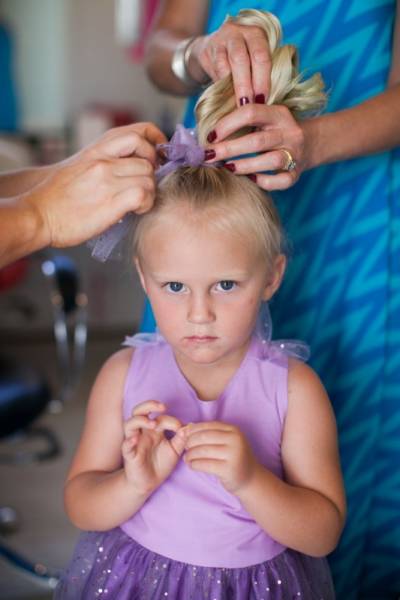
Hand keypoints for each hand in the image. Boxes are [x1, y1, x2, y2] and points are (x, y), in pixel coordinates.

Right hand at [25, 122, 166, 247]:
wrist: (38, 214)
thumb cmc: (58, 196)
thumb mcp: (81, 166)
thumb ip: (106, 161)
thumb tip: (136, 166)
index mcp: (97, 149)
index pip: (139, 131)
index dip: (156, 141)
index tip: (160, 154)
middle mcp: (103, 160)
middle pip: (148, 158)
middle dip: (153, 174)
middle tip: (146, 187)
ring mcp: (106, 180)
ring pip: (148, 177)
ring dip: (150, 192)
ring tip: (138, 203)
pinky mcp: (110, 202)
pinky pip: (143, 195)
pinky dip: (145, 204)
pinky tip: (135, 210)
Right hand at [122, 400, 185, 495]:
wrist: (149, 483)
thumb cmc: (161, 464)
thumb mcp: (175, 451)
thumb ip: (182, 439)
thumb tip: (190, 426)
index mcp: (154, 430)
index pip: (160, 417)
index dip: (171, 420)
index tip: (181, 429)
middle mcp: (143, 433)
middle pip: (139, 411)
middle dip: (149, 405)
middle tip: (162, 407)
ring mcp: (135, 442)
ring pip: (129, 424)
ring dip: (140, 420)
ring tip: (152, 424)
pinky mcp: (130, 455)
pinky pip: (125, 446)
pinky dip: (129, 441)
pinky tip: (135, 439)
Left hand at [183, 421, 258, 494]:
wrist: (250, 479)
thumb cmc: (233, 458)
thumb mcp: (226, 442)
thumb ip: (209, 433)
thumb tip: (188, 426)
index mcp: (234, 430)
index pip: (209, 426)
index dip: (194, 429)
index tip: (184, 435)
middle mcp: (235, 440)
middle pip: (204, 437)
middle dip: (190, 441)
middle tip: (185, 447)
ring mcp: (233, 454)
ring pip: (203, 451)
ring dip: (190, 454)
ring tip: (186, 458)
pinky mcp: (228, 469)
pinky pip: (205, 464)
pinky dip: (194, 464)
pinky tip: (191, 465)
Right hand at [190, 20, 270, 104]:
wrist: (213, 49)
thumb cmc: (242, 60)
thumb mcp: (255, 61)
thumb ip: (260, 75)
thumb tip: (263, 103)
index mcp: (256, 33)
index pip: (262, 56)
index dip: (262, 81)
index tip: (262, 102)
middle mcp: (237, 32)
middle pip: (241, 59)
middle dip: (246, 86)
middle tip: (248, 105)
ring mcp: (219, 40)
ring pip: (225, 66)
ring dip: (232, 88)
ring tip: (238, 105)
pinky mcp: (206, 51)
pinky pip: (214, 72)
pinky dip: (221, 85)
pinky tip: (225, 96)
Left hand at [205, 103, 305, 190]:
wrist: (310, 143)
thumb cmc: (273, 131)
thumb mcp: (264, 119)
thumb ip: (242, 121)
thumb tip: (207, 135)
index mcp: (279, 113)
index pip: (251, 112)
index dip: (227, 124)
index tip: (210, 136)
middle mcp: (290, 132)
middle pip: (257, 140)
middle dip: (229, 149)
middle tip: (209, 156)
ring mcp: (295, 154)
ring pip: (270, 161)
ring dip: (244, 166)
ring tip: (227, 168)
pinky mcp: (297, 174)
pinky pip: (280, 181)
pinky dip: (263, 182)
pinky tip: (250, 179)